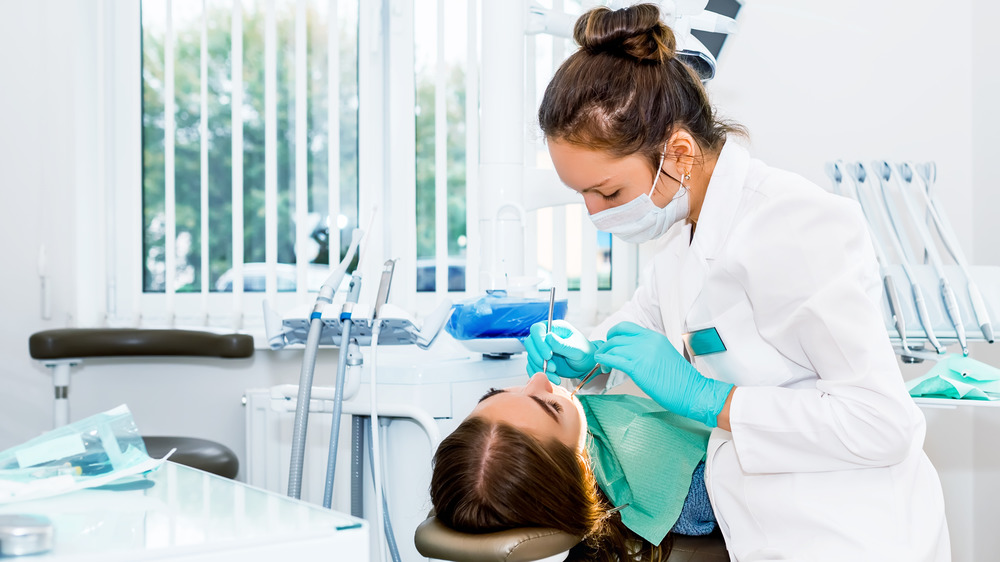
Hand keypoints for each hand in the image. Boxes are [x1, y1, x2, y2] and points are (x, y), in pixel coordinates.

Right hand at [523, 319, 605, 383]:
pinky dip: (540, 373)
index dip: (539, 341)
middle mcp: (546, 337)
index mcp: (555, 328)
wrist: (587, 366)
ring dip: (540, 367)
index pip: (538, 329)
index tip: (549, 355)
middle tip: (552, 367)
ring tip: (555, 373)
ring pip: (531, 356)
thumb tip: (548, 337)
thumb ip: (562, 344)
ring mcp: (542, 349)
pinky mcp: (541, 360)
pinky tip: (553, 378)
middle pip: (530, 342)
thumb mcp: (577, 349)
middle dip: (538, 357)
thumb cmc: (586, 353)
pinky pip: (533, 366)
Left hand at [595, 321, 732, 427]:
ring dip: (604, 354)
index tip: (610, 342)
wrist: (692, 391)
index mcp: (654, 336)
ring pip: (613, 347)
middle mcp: (647, 341)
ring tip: (604, 365)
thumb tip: (631, 353)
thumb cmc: (680, 379)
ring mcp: (642, 353)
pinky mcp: (638, 368)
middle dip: (606, 345)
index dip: (614, 333)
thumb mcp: (663, 355)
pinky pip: (614, 359)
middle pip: (616, 336)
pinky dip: (604, 360)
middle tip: (604, 355)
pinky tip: (601, 364)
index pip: (626, 327)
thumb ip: (648, 349)